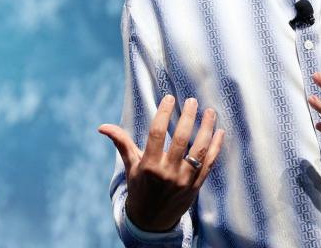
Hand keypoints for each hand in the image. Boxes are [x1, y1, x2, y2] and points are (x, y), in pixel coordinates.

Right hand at [97, 95, 224, 231]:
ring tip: (210, 111)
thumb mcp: (130, 167)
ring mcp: (184, 180)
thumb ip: (121, 143)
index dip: (163, 113)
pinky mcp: (196, 186)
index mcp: (149, 166)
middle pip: (181, 139)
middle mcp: (167, 173)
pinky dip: (216, 147)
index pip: (156, 133)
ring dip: (206, 129)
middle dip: (188, 117)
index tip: (169, 98)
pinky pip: (209, 163)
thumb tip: (102, 126)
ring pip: (199, 150)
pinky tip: (219, 131)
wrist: (152, 222)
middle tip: (192, 100)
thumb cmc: (140, 188)